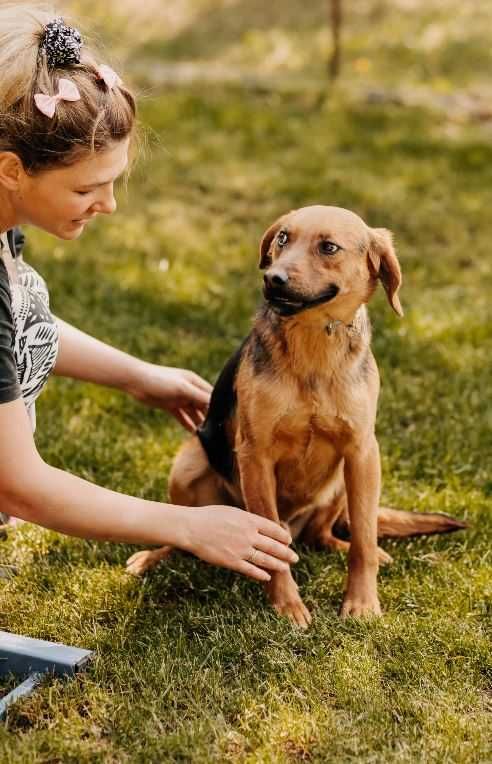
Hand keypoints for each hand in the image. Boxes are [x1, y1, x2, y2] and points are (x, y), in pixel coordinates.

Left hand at [128, 361, 211, 431]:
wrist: (136, 381)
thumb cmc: (160, 380)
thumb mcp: (182, 388)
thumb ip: (199, 396)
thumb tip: (215, 405)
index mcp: (194, 382)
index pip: (211, 395)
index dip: (218, 406)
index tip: (224, 419)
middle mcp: (189, 389)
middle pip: (203, 405)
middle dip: (209, 416)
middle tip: (216, 431)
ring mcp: (179, 398)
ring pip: (193, 412)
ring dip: (198, 422)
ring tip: (205, 435)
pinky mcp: (170, 405)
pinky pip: (182, 417)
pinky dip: (187, 424)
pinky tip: (192, 433)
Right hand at [183, 505, 297, 581]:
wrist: (192, 528)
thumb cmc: (209, 517)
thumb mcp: (232, 512)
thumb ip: (247, 519)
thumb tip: (259, 525)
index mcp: (249, 520)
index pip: (274, 529)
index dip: (283, 536)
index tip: (289, 541)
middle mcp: (249, 535)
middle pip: (274, 546)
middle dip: (286, 553)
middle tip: (295, 558)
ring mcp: (241, 549)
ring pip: (265, 560)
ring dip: (278, 565)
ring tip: (286, 568)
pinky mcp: (232, 562)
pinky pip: (251, 570)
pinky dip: (261, 574)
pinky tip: (267, 577)